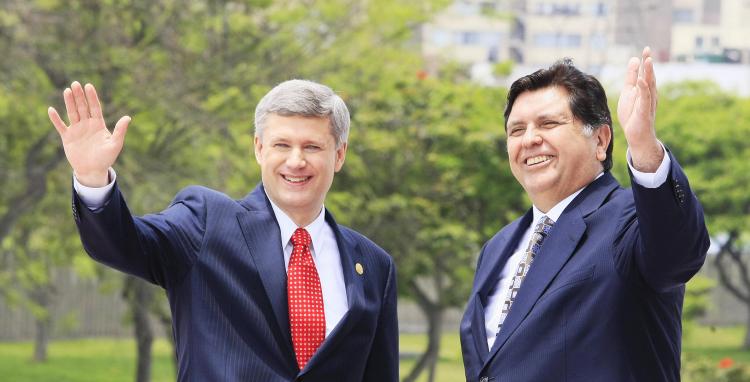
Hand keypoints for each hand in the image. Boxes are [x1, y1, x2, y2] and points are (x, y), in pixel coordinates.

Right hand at [48, 82, 129, 186]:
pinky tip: (51, 110)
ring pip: (72, 113)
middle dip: (79, 96)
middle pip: (82, 107)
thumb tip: (128, 117)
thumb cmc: (106, 158)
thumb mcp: (115, 144)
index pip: (95, 107)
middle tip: (75, 83)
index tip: (89, 86)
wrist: (93, 170)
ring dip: (69, 102)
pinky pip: (60, 126)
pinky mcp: (67, 137)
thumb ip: (120, 131)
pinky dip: (56, 119)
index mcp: (98, 124)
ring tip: (67, 90)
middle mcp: (87, 124)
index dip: (92, 97)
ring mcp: (76, 130)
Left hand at [616, 47, 662, 171]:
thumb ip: (631, 77)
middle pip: (649, 76)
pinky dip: (644, 89)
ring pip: (649, 86)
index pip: (645, 73)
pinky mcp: (645, 111)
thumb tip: (634, 59)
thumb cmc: (633, 114)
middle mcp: (649, 94)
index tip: (646, 48)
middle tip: (648, 50)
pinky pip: (645, 99)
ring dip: (648, 73)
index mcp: (645, 89)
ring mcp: (648, 103)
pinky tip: (641, 81)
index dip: (645, 61)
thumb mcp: (628, 92)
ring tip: (647, 61)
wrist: (636, 135)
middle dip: (648, 64)